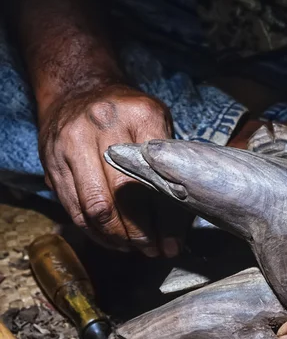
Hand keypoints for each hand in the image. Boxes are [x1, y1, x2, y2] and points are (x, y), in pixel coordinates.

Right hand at [39, 83, 191, 255]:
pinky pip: (73, 208)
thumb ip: (170, 163)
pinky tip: (111, 240)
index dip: (166, 219)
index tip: (173, 243)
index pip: (158, 178)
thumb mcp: (157, 122)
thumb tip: (182, 218)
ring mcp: (73, 144)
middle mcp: (104, 126)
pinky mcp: (52, 161)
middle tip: (153, 250)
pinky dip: (94, 232)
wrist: (78, 89)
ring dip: (117, 238)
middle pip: (125, 197)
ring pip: (96, 208)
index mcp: (141, 116)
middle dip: (141, 233)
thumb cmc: (129, 113)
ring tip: (134, 249)